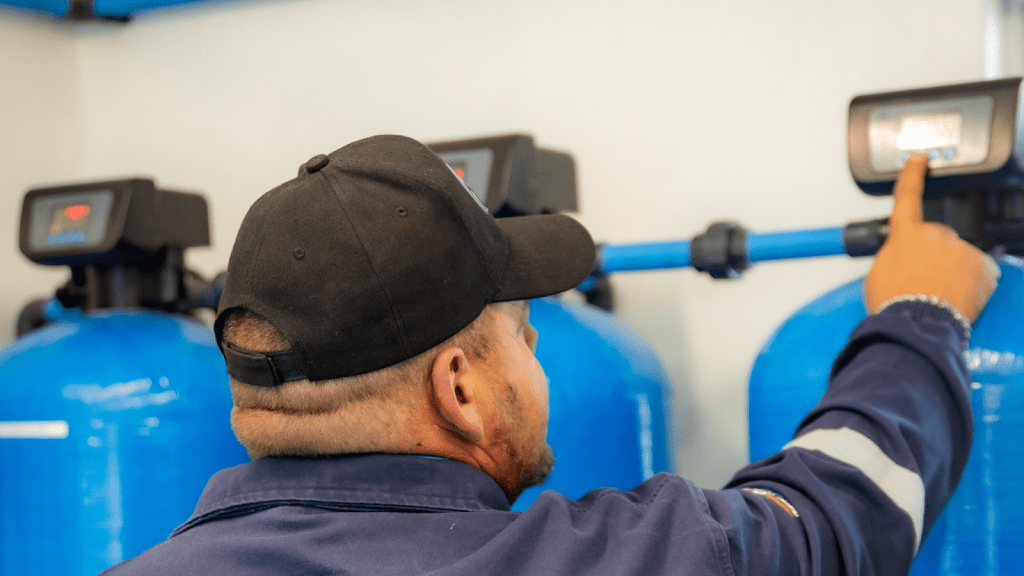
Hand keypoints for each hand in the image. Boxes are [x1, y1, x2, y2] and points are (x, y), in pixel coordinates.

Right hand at [864, 153, 999, 321]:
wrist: (917, 322)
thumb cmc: (895, 303)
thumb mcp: (879, 273)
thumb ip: (894, 254)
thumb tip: (903, 255)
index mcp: (905, 234)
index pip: (907, 196)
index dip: (913, 175)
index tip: (920, 159)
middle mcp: (934, 234)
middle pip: (939, 239)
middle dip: (936, 257)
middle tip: (925, 282)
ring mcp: (960, 248)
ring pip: (960, 258)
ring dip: (954, 273)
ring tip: (940, 295)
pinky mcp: (982, 264)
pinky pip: (980, 273)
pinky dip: (974, 284)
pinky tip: (959, 298)